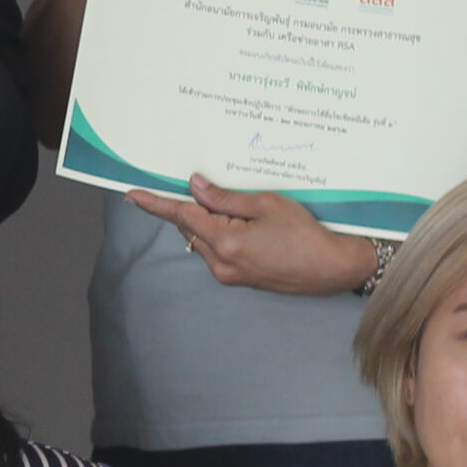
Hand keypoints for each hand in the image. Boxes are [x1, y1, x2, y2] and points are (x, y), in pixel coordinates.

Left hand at [124, 174, 382, 297]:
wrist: (332, 268)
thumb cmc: (306, 233)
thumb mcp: (267, 204)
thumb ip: (226, 198)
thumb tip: (195, 187)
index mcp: (226, 242)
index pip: (182, 217)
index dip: (156, 204)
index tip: (133, 195)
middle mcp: (221, 263)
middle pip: (190, 228)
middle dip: (191, 208)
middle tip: (203, 190)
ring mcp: (228, 274)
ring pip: (202, 241)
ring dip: (207, 222)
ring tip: (236, 209)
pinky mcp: (237, 279)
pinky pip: (216, 252)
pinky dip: (219, 235)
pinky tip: (240, 224)